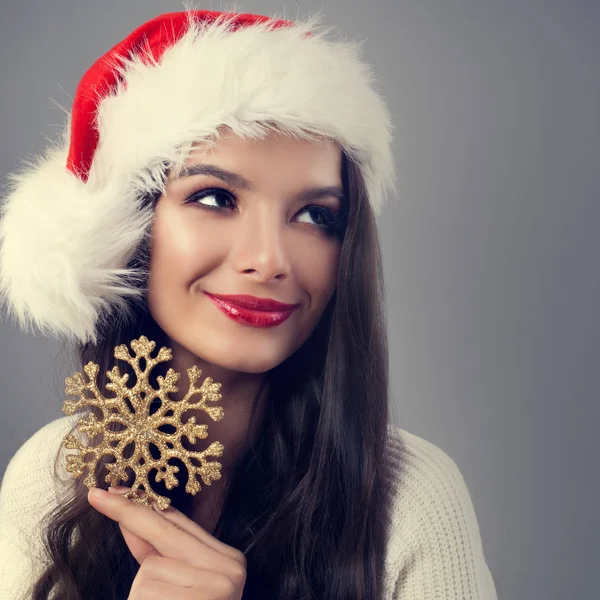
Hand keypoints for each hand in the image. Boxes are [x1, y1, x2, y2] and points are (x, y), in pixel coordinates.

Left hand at [87, 486, 246, 599]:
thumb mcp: (175, 582)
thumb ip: (156, 553)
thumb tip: (128, 522)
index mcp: (229, 559)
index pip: (178, 523)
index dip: (141, 505)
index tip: (109, 491)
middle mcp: (230, 567)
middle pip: (163, 532)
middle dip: (130, 515)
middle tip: (98, 495)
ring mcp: (217, 585)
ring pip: (151, 567)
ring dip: (142, 591)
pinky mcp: (200, 598)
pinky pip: (149, 588)